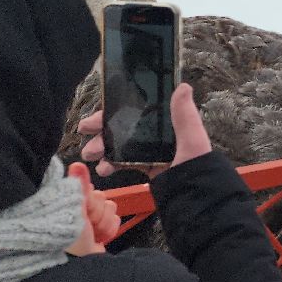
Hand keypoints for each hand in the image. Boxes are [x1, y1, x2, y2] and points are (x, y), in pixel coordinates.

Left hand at [65, 162, 119, 254]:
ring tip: (91, 234)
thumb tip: (78, 164)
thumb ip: (78, 186)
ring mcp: (89, 220)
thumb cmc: (66, 237)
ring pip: (110, 208)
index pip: (88, 186)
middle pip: (101, 197)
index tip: (81, 209)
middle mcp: (78, 207)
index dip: (88, 198)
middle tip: (85, 224)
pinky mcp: (100, 230)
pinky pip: (115, 220)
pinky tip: (98, 238)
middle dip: (96, 212)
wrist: (75, 265)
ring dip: (102, 223)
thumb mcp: (71, 208)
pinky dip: (108, 230)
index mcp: (66, 199)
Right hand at [79, 83, 212, 177]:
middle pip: (123, 128)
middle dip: (102, 130)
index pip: (136, 112)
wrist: (195, 196)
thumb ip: (185, 116)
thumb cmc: (197, 165)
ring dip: (102, 148)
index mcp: (167, 125)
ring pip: (119, 146)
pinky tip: (104, 169)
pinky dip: (111, 165)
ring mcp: (150, 152)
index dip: (114, 112)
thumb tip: (183, 86)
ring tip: (91, 155)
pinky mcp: (146, 167)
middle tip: (84, 131)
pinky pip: (123, 163)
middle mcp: (157, 136)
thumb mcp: (192, 139)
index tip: (96, 115)